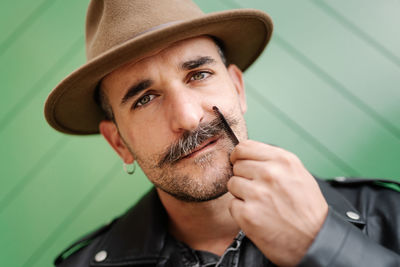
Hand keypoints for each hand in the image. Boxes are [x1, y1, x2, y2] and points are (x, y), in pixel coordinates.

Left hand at [228, 140, 327, 266]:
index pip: (244, 147)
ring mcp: (257, 194)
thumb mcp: (298, 173)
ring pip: (232, 184)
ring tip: (259, 203)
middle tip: (257, 189)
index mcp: (282, 160)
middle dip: (243, 176)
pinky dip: (241, 211)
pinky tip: (257, 215)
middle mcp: (269, 174)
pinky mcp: (248, 214)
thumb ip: (273, 161)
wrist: (315, 240)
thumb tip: (248, 155)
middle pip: (237, 166)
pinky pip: (232, 204)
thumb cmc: (308, 209)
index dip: (238, 155)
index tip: (238, 162)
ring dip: (241, 193)